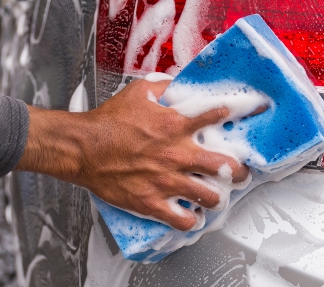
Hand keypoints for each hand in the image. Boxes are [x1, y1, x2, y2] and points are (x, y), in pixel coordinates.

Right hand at [15, 79, 249, 230]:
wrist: (82, 148)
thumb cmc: (108, 122)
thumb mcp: (138, 92)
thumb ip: (164, 86)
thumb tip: (178, 82)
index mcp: (176, 126)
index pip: (216, 118)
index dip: (233, 117)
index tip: (241, 120)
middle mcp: (177, 154)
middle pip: (225, 167)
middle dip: (239, 172)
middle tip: (239, 174)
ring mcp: (166, 181)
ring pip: (209, 197)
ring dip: (218, 198)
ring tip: (217, 197)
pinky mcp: (152, 202)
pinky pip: (182, 220)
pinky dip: (192, 220)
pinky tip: (193, 216)